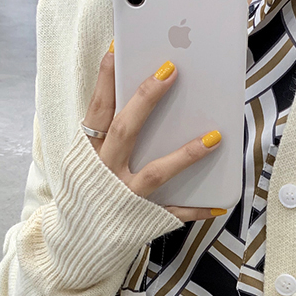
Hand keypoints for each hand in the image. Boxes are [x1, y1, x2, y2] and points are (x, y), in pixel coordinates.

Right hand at [82, 41, 225, 220]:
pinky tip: (218, 203)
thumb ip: (107, 134)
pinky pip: (172, 213)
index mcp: (88, 154)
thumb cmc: (89, 193)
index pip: (97, 111)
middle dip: (145, 100)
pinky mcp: (141, 219)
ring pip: (156, 172)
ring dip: (185, 154)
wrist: (76, 244)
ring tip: (214, 137)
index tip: (117, 50)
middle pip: (125, 130)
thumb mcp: (86, 161)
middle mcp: (104, 173)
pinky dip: (195, 209)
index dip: (106, 82)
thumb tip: (138, 98)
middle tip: (171, 72)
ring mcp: (124, 197)